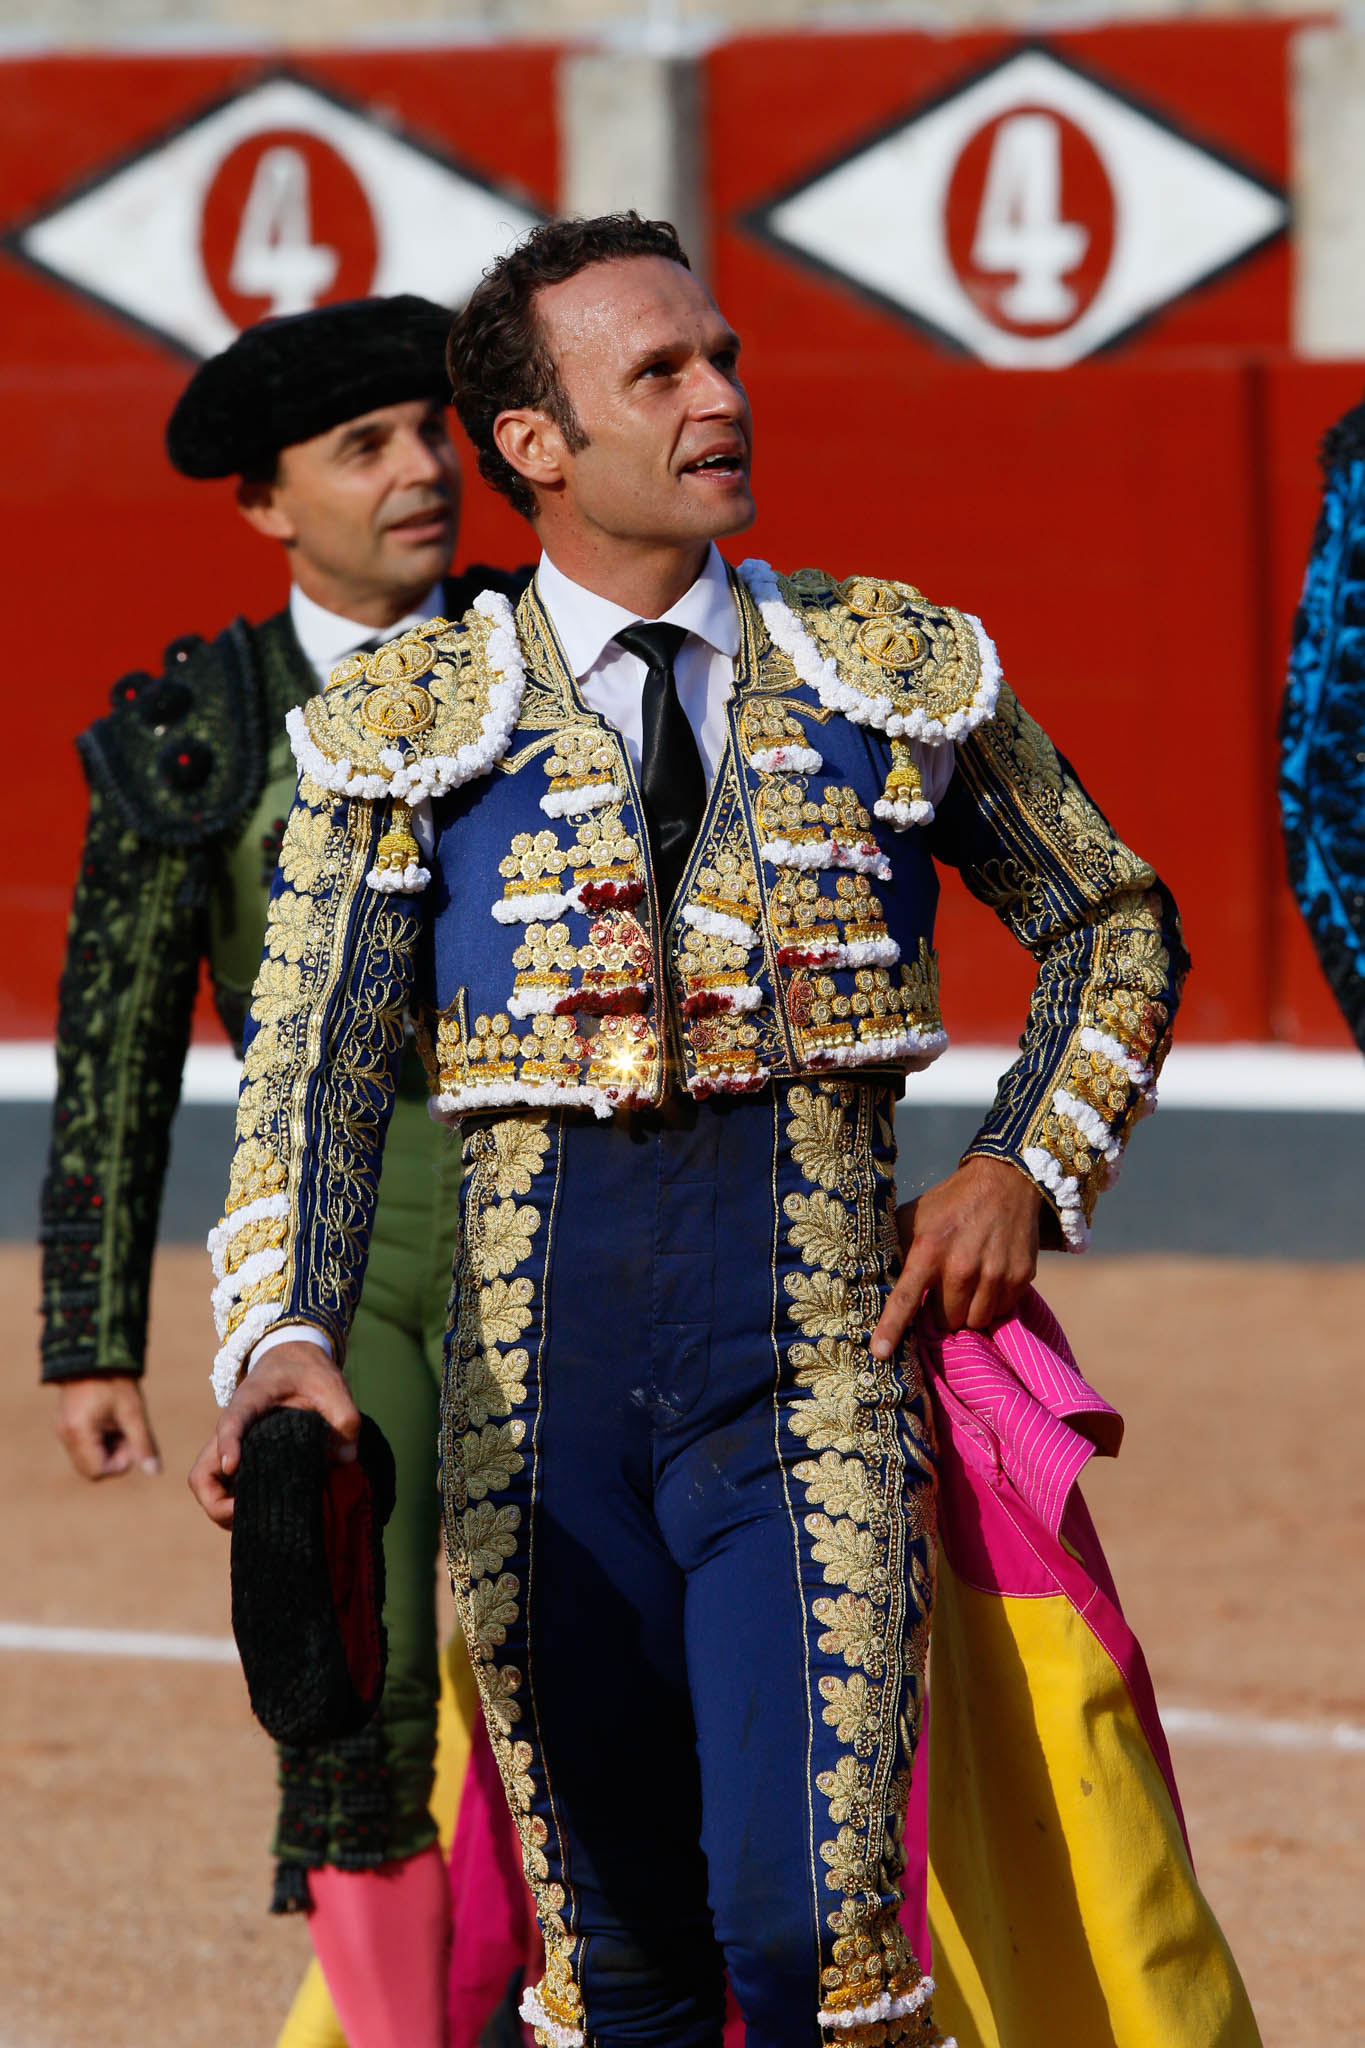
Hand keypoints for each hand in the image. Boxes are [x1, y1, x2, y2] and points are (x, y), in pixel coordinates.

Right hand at [54, 1375, 160, 1479]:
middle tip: (127, 1432)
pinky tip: (110, 1421)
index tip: (131, 1440)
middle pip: (92, 1469)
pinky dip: (100, 1442)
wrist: (96, 1353)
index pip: (98, 1472)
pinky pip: (84, 1447)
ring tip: (119, 1423)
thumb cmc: (115, 1380)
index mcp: (78, 1432)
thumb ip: (143, 1444)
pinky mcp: (66, 1425)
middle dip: (114, 1457)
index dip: (120, 1462)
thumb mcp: (133, 1412)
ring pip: (88, 1459)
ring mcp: (63, 1431)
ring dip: (108, 1449)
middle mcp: (65, 1435)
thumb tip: (155, 1472)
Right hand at [188, 1340, 359, 1530]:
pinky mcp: (240, 1460)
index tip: (233, 1465)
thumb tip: (344, 1459)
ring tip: (261, 1520)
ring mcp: (232, 1448)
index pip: (231, 1422)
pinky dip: (236, 1509)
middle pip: (201, 1474)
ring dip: (225, 1512)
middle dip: (218, 1505)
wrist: (291, 1362)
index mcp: (250, 1401)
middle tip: (252, 1515)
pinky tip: (266, 1514)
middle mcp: (231, 1429)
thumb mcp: (331, 1385)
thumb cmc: (307, 1373)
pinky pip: (225, 1491)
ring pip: (208, 1488)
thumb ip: (344, 1417)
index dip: (228, 1444)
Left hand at [871, 1155, 1041, 1357]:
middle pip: (947, 1321)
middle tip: (945, 1288)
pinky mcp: (1020, 1277)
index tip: (880, 1354)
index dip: (891, 1329)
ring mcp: (994, 1274)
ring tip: (968, 1284)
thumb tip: (871, 1276)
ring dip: (968, 1310)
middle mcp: (961, 1266)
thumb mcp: (914, 1217)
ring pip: (975, 1322)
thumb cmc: (950, 1203)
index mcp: (928, 1251)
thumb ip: (896, 1248)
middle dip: (942, 1312)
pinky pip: (1001, 1311)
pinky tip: (989, 1277)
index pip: (905, 1299)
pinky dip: (993, 1303)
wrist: (1005, 1182)